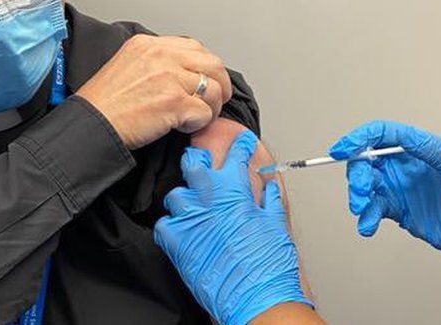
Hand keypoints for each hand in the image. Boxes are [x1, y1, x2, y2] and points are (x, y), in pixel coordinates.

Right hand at [76, 34, 231, 148]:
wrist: (91, 124)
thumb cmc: (103, 103)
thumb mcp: (126, 64)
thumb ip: (155, 61)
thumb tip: (182, 72)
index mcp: (149, 44)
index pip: (195, 47)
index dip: (205, 67)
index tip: (204, 81)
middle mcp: (161, 56)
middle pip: (212, 64)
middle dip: (219, 85)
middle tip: (214, 101)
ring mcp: (169, 78)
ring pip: (213, 90)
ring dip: (210, 107)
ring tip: (194, 117)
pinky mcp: (174, 103)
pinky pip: (205, 113)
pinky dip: (198, 123)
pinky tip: (181, 126)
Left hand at [154, 131, 311, 324]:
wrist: (256, 296)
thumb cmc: (268, 266)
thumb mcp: (275, 226)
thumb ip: (270, 202)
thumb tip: (270, 188)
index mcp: (235, 194)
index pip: (234, 157)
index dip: (238, 146)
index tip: (239, 143)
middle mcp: (209, 202)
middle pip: (194, 165)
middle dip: (197, 158)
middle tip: (201, 160)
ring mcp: (190, 221)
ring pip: (175, 195)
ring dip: (184, 198)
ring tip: (192, 205)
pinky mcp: (177, 243)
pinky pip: (164, 225)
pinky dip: (171, 226)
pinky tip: (180, 230)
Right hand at [329, 120, 440, 260]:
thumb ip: (430, 149)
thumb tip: (404, 135)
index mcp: (417, 149)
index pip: (380, 135)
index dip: (358, 139)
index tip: (341, 150)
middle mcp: (404, 165)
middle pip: (365, 160)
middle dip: (357, 174)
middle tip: (361, 192)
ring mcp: (399, 187)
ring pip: (366, 185)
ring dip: (358, 196)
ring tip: (362, 211)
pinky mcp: (398, 210)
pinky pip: (373, 209)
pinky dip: (366, 217)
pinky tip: (367, 227)